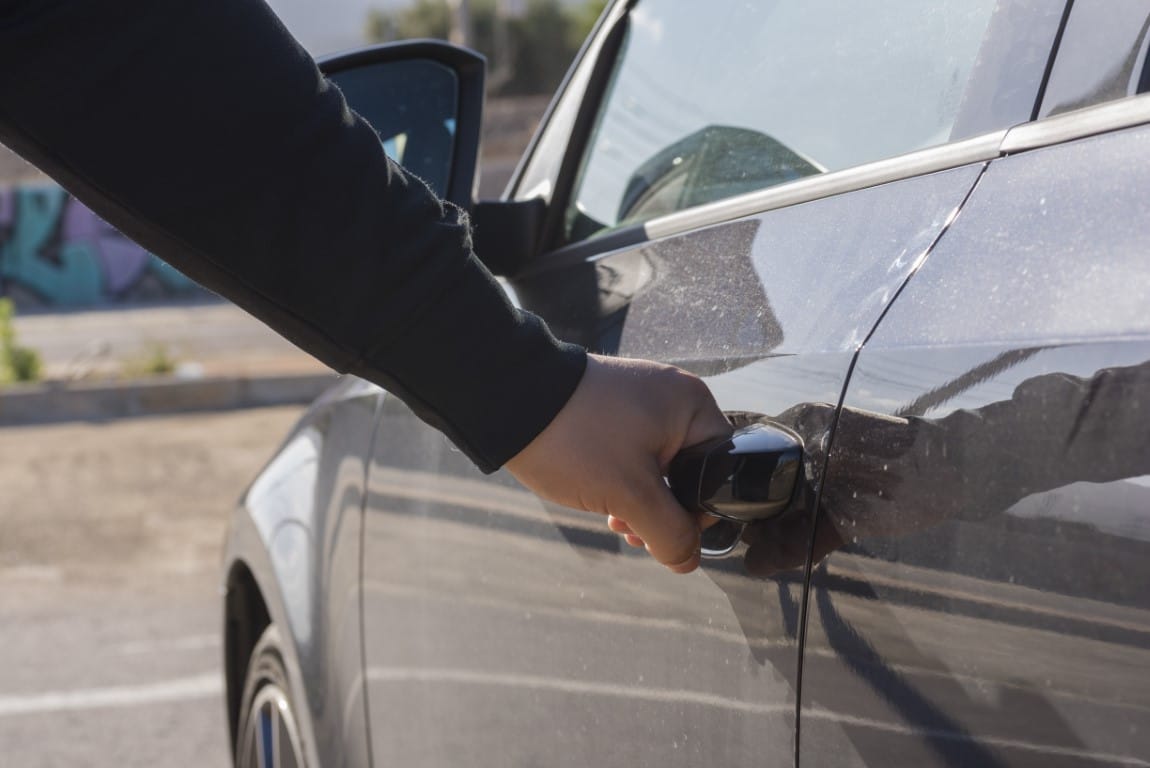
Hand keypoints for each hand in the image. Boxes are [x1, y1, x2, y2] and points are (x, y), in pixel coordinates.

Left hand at [505, 354, 730, 572]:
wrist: (508, 400)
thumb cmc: (576, 440)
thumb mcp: (630, 495)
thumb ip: (669, 533)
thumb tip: (689, 561)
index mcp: (692, 406)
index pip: (722, 471)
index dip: (700, 512)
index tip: (668, 534)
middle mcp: (673, 398)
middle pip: (690, 473)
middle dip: (664, 512)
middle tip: (634, 532)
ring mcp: (641, 402)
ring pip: (659, 470)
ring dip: (641, 504)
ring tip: (616, 521)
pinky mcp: (613, 410)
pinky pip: (635, 455)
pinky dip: (623, 484)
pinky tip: (604, 505)